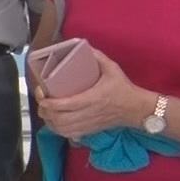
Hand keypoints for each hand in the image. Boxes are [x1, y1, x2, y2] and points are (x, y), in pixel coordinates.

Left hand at [34, 50, 154, 140]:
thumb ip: (97, 57)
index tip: (42, 95)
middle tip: (42, 102)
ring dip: (50, 121)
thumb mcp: (112, 69)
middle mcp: (89, 113)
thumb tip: (81, 46)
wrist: (137, 109)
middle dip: (45, 111)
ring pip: (62, 129)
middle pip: (60, 119)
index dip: (49, 103)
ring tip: (46, 111)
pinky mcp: (90, 130)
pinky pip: (69, 134)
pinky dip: (58, 130)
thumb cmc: (124, 88)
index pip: (66, 105)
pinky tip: (55, 122)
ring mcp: (88, 124)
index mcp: (92, 98)